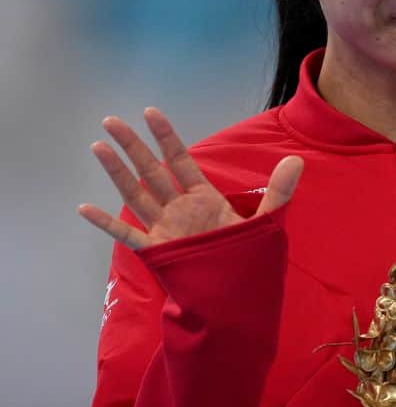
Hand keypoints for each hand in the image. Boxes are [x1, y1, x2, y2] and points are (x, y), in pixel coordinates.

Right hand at [78, 107, 302, 249]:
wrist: (236, 293)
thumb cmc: (247, 254)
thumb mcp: (267, 219)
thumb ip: (279, 190)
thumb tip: (297, 159)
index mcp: (202, 196)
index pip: (181, 160)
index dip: (167, 137)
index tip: (150, 113)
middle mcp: (179, 208)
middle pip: (151, 171)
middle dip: (133, 146)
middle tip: (111, 120)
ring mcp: (165, 228)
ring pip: (136, 195)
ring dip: (117, 172)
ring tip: (98, 147)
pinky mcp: (157, 251)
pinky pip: (127, 236)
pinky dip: (107, 223)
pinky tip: (86, 208)